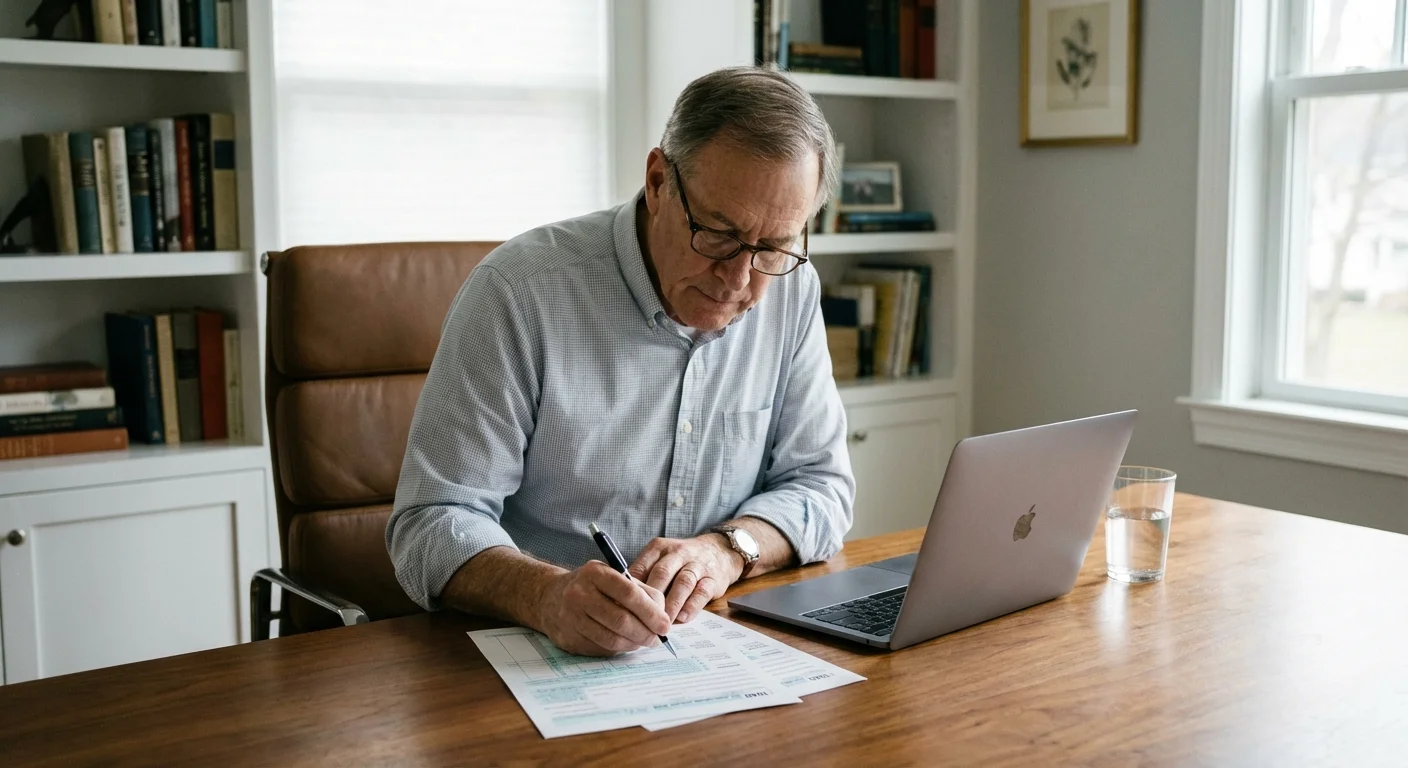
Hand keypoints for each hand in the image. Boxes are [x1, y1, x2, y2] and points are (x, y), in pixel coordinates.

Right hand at [536, 560, 671, 656]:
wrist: (549, 597)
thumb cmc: (590, 586)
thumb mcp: (611, 577)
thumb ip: (639, 591)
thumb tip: (663, 616)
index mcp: (595, 573)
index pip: (629, 593)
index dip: (651, 611)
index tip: (665, 624)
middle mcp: (579, 594)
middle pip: (621, 619)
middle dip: (646, 632)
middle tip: (658, 638)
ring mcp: (570, 617)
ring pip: (612, 638)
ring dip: (634, 644)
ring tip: (644, 641)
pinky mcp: (568, 638)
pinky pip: (601, 648)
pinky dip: (618, 649)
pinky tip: (625, 643)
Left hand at [629, 535, 743, 624]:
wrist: (719, 551)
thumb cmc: (680, 562)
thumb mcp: (660, 560)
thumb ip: (644, 576)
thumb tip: (621, 601)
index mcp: (659, 548)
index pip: (642, 566)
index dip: (633, 589)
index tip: (624, 609)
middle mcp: (677, 553)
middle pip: (662, 574)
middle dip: (652, 599)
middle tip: (643, 620)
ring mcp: (697, 564)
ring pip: (683, 583)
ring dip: (672, 604)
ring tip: (662, 624)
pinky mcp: (713, 578)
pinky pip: (702, 592)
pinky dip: (691, 606)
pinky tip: (682, 618)